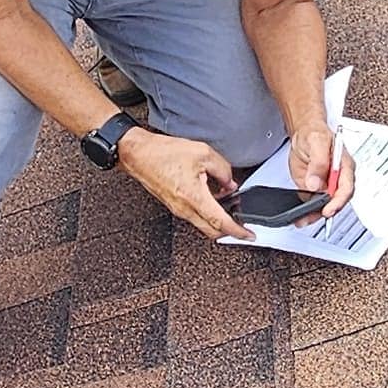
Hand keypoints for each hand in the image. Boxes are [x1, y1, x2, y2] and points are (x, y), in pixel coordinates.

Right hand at [118, 127, 247, 241]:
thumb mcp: (202, 153)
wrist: (137, 155)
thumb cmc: (162, 153)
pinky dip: (207, 211)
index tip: (249, 235)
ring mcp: (178, 209)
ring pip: (203, 223)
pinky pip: (195, 215)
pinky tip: (212, 196)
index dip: (238, 232)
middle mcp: (185, 209)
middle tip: (242, 222)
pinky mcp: (173, 205)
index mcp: (194, 197)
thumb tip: (230, 182)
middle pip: (212, 231)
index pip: (221, 223)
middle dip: (230, 230)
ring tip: (228, 203)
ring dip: (217, 218)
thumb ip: (222, 169)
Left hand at [292, 123, 357, 219]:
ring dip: (314, 214)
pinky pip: (312, 203)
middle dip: (325, 211)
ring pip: (324, 205)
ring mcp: (326, 185)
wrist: (303, 133)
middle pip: (336, 200)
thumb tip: (316, 183)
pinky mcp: (314, 189)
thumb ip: (318, 163)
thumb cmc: (315, 133)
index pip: (346, 188)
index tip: (328, 208)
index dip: (338, 201)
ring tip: (303, 219)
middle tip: (312, 216)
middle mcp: (337, 178)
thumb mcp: (317, 142)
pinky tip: (300, 216)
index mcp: (344, 166)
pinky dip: (307, 211)